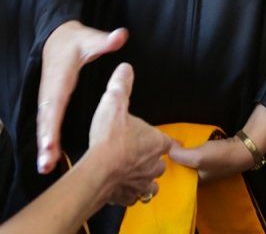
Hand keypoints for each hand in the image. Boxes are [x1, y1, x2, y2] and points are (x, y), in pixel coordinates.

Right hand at [36, 21, 128, 174]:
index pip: (54, 104)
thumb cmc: (73, 41)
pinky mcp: (49, 106)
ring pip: (44, 125)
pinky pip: (46, 125)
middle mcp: (50, 93)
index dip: (51, 124)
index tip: (51, 143)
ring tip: (46, 167)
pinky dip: (46, 142)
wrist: (55, 39)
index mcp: (60, 79)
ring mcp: (47, 100)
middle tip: (46, 163)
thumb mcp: (89, 39)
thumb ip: (104, 41)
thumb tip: (120, 36)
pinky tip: (49, 161)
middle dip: (45, 142)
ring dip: (44, 147)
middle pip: (46, 120)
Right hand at [83, 64, 172, 205]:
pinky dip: (129, 192)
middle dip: (151, 160)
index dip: (159, 140)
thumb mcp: (114, 102)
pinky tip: (119, 186)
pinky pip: (133, 196)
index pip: (167, 142)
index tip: (155, 140)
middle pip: (159, 163)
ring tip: (131, 172)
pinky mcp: (129, 197)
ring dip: (143, 178)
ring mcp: (142, 184)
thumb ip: (121, 85)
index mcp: (156, 142)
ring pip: (150, 183)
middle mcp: (154, 165)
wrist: (98, 171)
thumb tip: (126, 68)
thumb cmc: (109, 136)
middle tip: (136, 154)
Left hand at [168, 136, 252, 182]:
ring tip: (169, 144)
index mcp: (195, 183)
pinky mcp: (210, 158)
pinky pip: (194, 154)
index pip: (176, 177)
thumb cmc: (220, 156)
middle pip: (181, 168)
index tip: (158, 156)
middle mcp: (198, 177)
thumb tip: (168, 150)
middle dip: (173, 159)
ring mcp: (205, 168)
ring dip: (181, 153)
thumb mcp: (198, 157)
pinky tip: (183, 142)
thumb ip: (181, 155)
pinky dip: (189, 149)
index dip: (167, 167)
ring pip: (187, 161)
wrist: (243, 149)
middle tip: (162, 148)